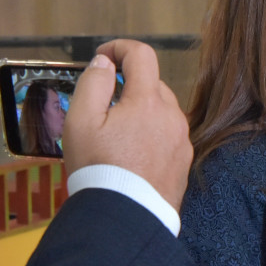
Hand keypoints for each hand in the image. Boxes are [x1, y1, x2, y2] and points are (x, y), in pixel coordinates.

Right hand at [64, 40, 191, 209]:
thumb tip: (104, 62)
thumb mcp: (81, 121)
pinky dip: (150, 135)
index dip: (120, 48)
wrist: (126, 217)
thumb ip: (93, 83)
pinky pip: (167, 136)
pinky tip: (131, 156)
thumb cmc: (99, 169)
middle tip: (101, 107)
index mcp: (149, 100)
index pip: (142, 55)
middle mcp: (173, 116)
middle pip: (152, 85)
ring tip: (113, 137)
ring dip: (140, 113)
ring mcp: (182, 139)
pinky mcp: (184, 161)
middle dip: (128, 87)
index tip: (103, 57)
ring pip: (161, 112)